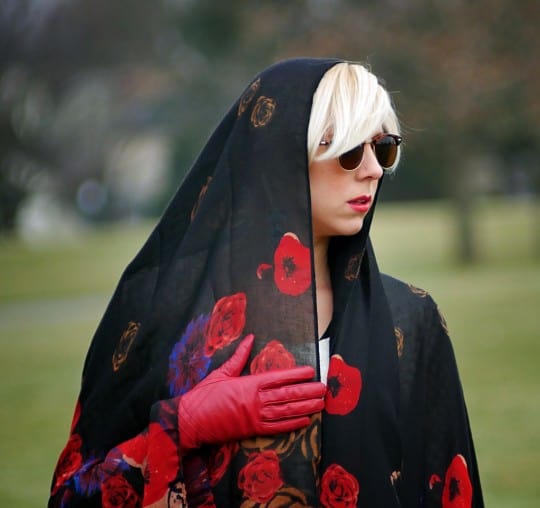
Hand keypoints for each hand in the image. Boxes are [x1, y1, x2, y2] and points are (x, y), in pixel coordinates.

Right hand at [178, 335, 325, 450]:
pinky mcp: (252, 431)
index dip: (296, 374)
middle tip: (323, 388)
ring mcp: (255, 417)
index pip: (278, 377)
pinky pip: (277, 428)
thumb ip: (239, 356)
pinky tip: (305, 421)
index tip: (310, 371)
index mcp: (249, 383)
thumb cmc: (204, 395)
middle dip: (307, 391)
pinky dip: (292, 425)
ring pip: (286, 411)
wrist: (191, 420)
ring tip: (320, 404)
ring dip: (305, 407)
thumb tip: (250, 339)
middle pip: (287, 394)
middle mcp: (256, 400)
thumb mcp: (221, 372)